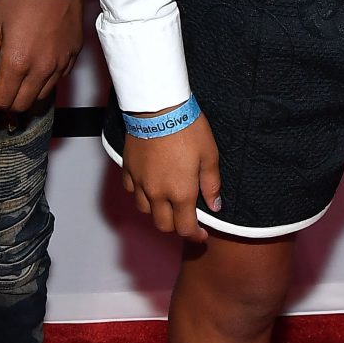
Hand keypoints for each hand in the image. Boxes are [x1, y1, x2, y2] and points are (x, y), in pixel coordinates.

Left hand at [0, 0, 82, 117]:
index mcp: (17, 63)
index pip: (2, 101)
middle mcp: (41, 69)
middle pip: (23, 105)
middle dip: (6, 108)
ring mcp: (60, 64)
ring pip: (42, 97)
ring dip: (25, 98)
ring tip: (14, 89)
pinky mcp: (73, 56)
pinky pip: (58, 80)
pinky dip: (44, 84)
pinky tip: (35, 74)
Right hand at [121, 112, 222, 242]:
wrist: (158, 107)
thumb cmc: (187, 128)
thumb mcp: (209, 155)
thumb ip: (211, 184)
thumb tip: (215, 206)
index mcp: (181, 192)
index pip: (185, 227)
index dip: (195, 235)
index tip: (201, 235)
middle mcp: (158, 193)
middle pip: (163, 224)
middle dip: (176, 227)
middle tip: (186, 219)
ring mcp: (141, 182)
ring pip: (146, 210)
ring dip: (158, 211)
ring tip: (168, 202)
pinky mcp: (129, 169)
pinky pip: (132, 191)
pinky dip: (141, 194)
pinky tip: (150, 185)